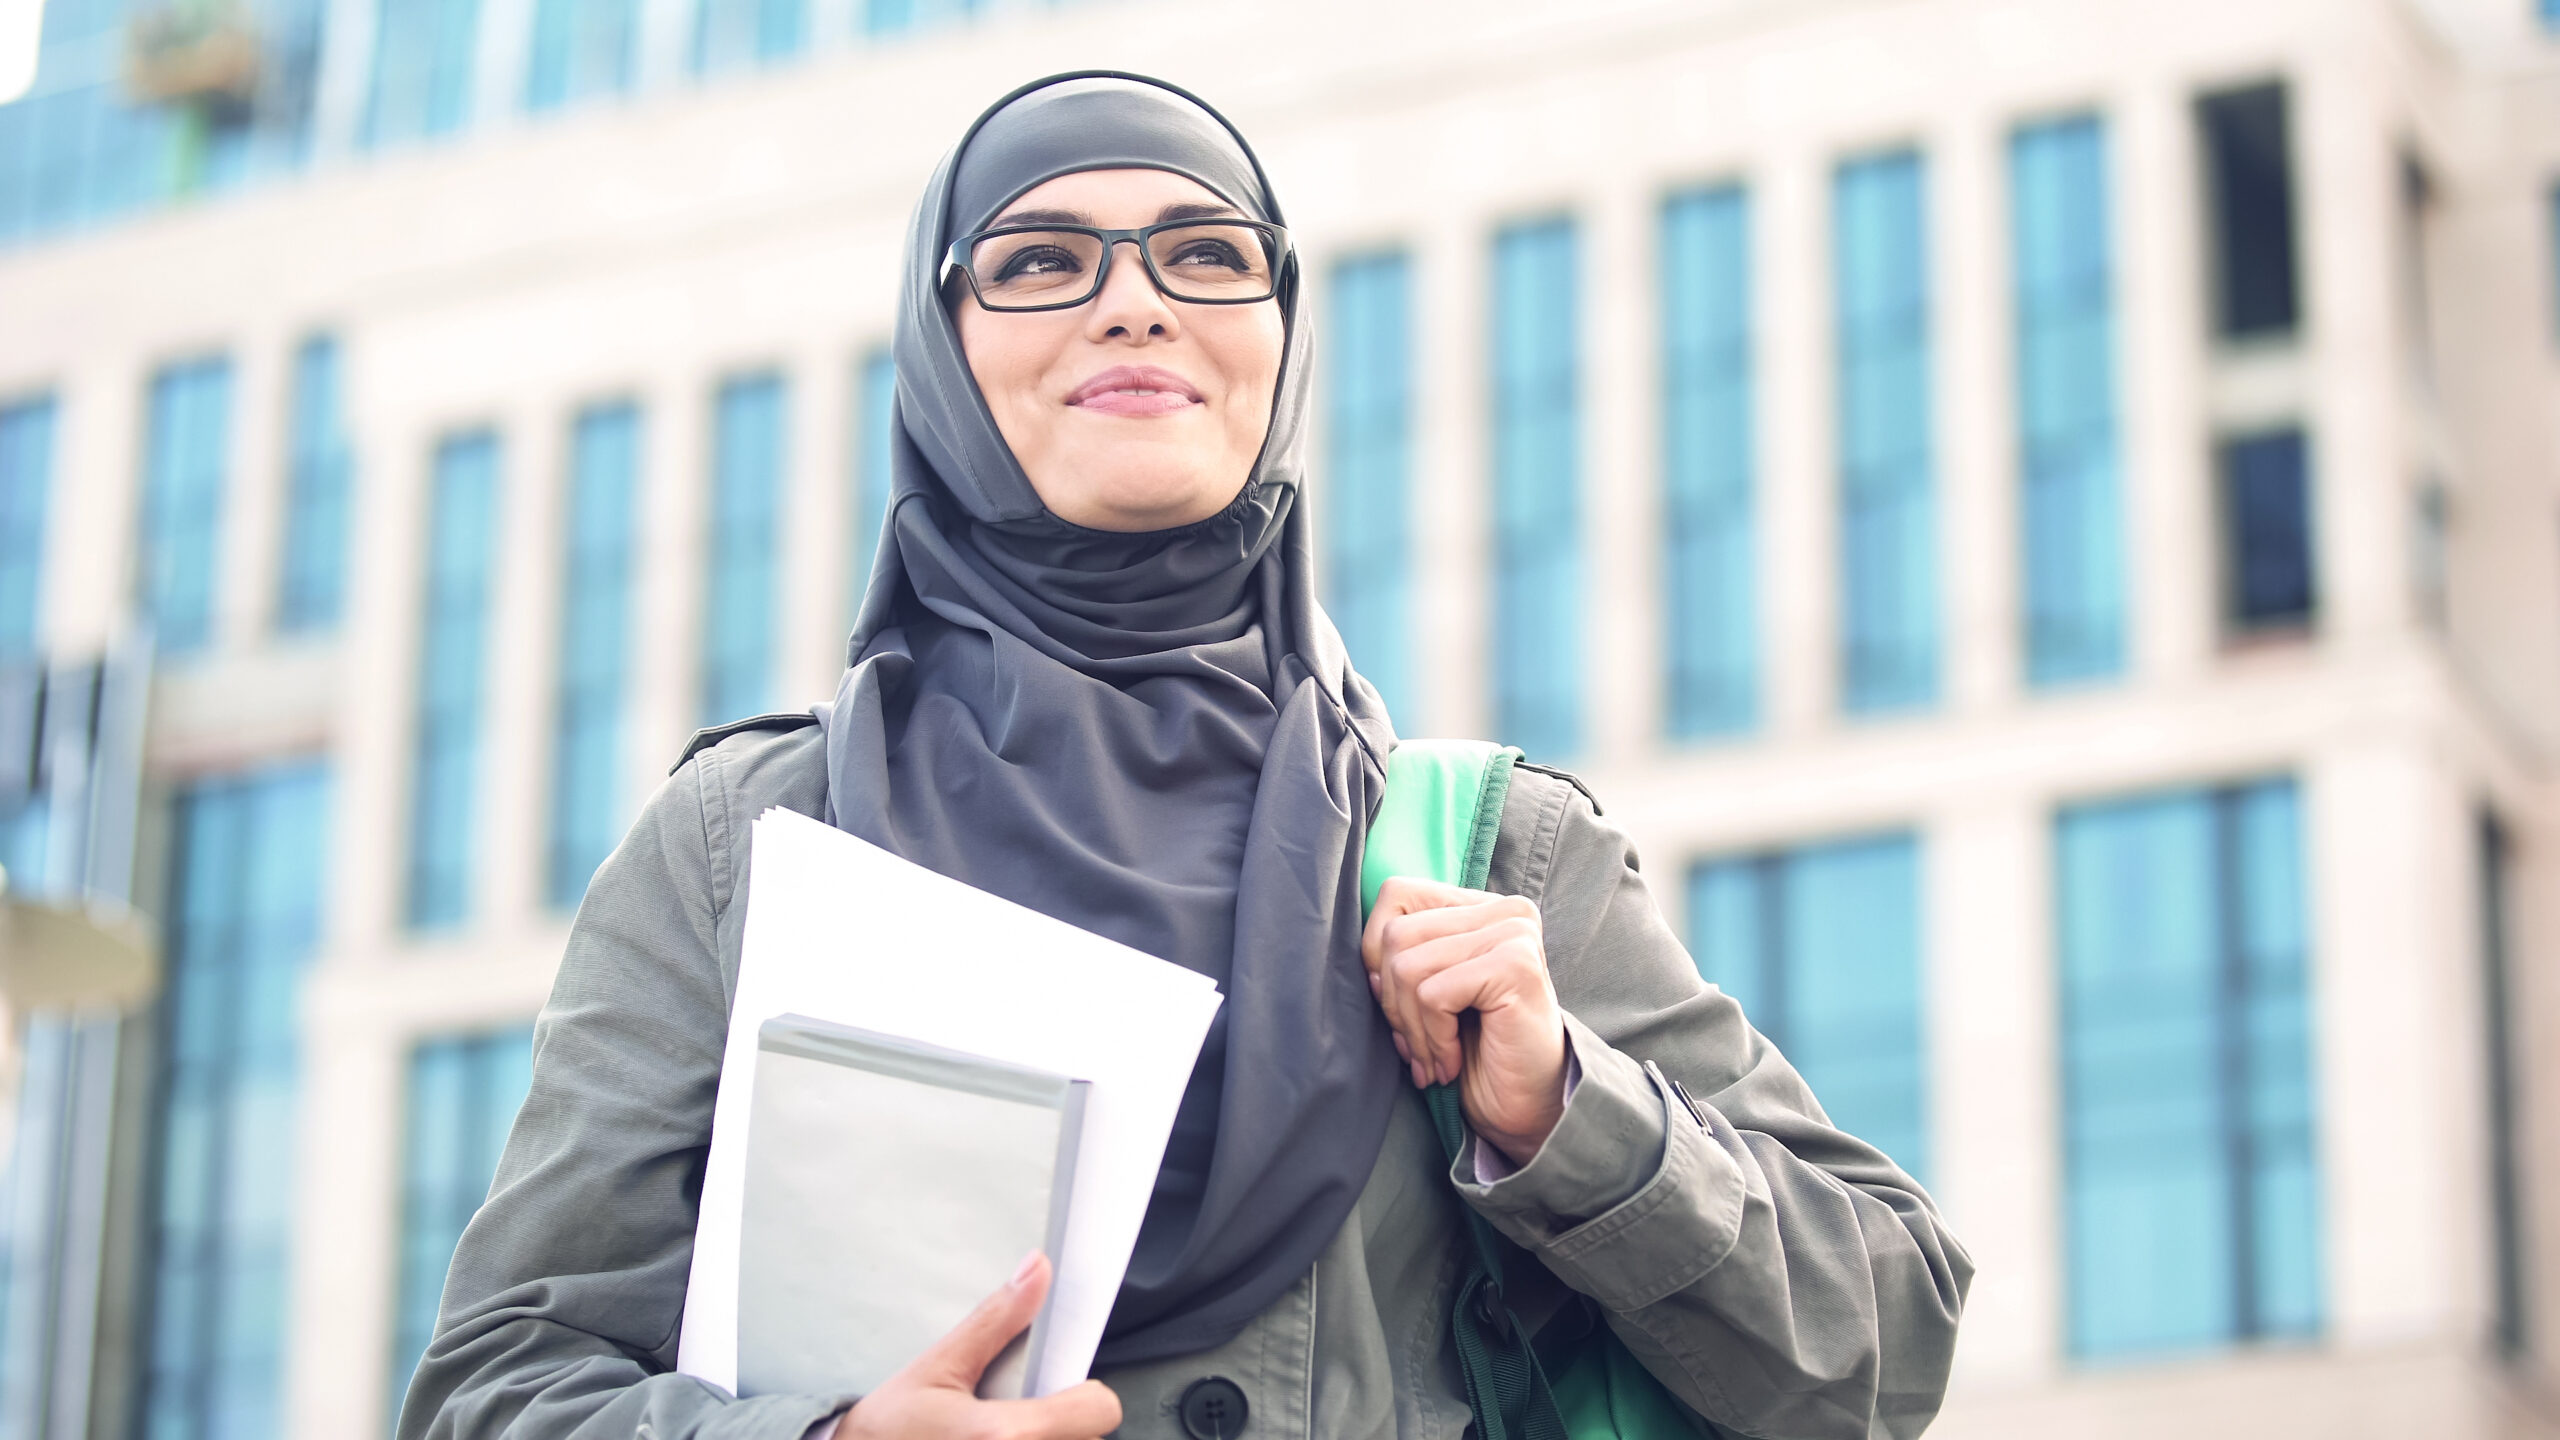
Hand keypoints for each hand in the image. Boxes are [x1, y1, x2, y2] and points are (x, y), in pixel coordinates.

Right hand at [830, 1253, 1120, 1439]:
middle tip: (1012, 1410)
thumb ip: (996, 1321)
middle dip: (1060, 1418)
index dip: (1086, 1392)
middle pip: (1087, 1436)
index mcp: (1004, 1435)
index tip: (1059, 1386)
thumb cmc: (887, 1429)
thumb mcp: (938, 1367)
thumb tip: (1038, 1270)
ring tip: (993, 1433)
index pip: (1099, 1409)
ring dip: (1043, 1436)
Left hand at [1361, 876, 1567, 1165]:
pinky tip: (1452, 1062)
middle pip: (1395, 935)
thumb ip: (1402, 955)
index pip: (1396, 895)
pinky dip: (1433, 1039)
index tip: (1402, 1005)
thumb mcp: (1430, 990)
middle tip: (1416, 1046)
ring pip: (1408, 967)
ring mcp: (1514, 933)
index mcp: (1481, 906)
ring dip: (1413, 1028)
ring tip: (1434, 1059)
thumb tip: (1366, 961)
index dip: (1378, 954)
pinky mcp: (1515, 966)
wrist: (1525, 1105)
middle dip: (1392, 1002)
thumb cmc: (1475, 1050)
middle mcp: (1505, 910)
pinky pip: (1432, 995)